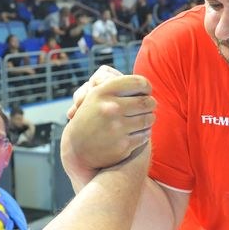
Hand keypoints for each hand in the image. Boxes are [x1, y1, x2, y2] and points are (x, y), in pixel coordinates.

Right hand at [61, 68, 155, 188]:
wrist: (77, 147)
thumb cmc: (92, 115)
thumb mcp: (96, 94)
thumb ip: (116, 84)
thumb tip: (146, 86)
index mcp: (103, 91)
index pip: (139, 82)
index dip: (146, 86)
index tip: (145, 91)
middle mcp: (110, 108)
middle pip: (146, 102)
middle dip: (151, 104)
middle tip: (149, 105)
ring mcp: (117, 127)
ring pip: (148, 119)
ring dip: (149, 119)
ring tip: (144, 118)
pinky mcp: (123, 145)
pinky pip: (145, 135)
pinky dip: (144, 133)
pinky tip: (136, 131)